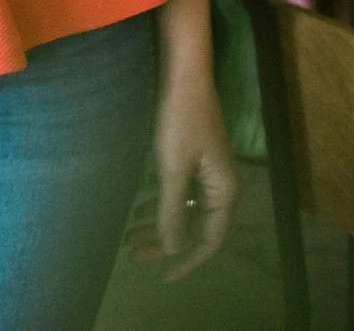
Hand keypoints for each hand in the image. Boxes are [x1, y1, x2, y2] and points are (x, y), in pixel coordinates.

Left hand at [129, 67, 238, 282]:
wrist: (184, 75)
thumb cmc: (180, 121)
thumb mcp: (173, 169)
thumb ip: (172, 212)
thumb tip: (173, 249)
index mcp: (225, 193)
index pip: (209, 242)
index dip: (186, 263)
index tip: (160, 278)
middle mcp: (221, 186)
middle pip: (195, 228)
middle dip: (165, 244)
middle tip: (132, 254)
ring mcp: (209, 172)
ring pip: (185, 211)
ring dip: (159, 224)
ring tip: (129, 237)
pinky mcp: (195, 159)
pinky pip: (180, 193)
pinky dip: (161, 204)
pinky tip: (139, 209)